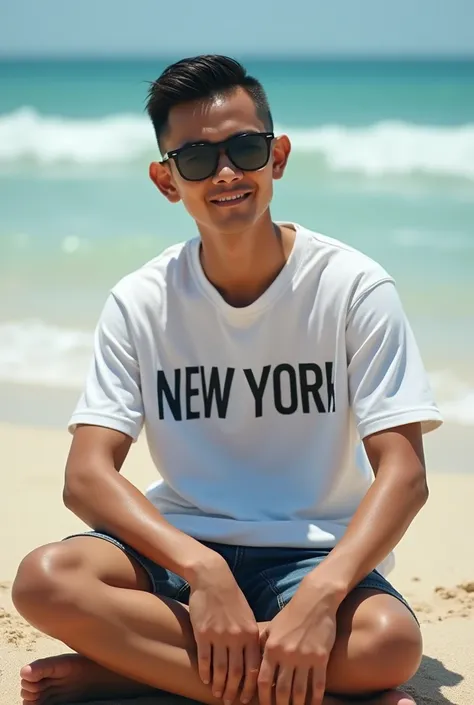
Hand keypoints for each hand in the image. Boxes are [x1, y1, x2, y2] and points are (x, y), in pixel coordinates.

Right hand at [188, 558, 260, 704]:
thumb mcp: (247, 615)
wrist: (213, 578)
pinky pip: (205, 659)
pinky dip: (205, 673)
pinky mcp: (203, 632)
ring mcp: (219, 635)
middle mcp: (237, 636)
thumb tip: (257, 661)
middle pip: (238, 673)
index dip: (251, 687)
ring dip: (219, 685)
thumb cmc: (231, 597)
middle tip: (230, 702)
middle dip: (234, 691)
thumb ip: (251, 637)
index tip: (248, 699)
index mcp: (251, 633)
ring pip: (220, 669)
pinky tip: (204, 679)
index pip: (254, 668)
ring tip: (217, 694)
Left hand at [258, 584, 338, 704]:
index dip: (262, 697)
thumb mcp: (273, 627)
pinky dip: (315, 698)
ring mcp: (305, 657)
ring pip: (299, 691)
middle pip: (281, 690)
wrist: (315, 600)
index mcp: (271, 648)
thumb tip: (253, 663)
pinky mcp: (321, 657)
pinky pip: (318, 684)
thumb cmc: (291, 614)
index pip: (262, 680)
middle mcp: (286, 654)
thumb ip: (263, 645)